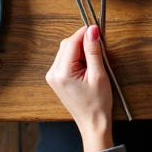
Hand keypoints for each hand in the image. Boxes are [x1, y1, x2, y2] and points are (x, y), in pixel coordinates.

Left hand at [45, 25, 113, 151]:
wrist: (92, 123)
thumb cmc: (97, 103)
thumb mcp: (98, 74)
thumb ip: (93, 50)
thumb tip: (92, 30)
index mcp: (62, 73)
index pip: (71, 42)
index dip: (84, 33)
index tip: (97, 29)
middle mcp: (53, 73)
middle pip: (67, 44)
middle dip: (82, 42)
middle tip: (98, 49)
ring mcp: (52, 76)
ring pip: (66, 50)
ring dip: (80, 50)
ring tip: (92, 63)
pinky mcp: (55, 78)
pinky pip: (65, 59)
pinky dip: (76, 57)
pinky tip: (86, 67)